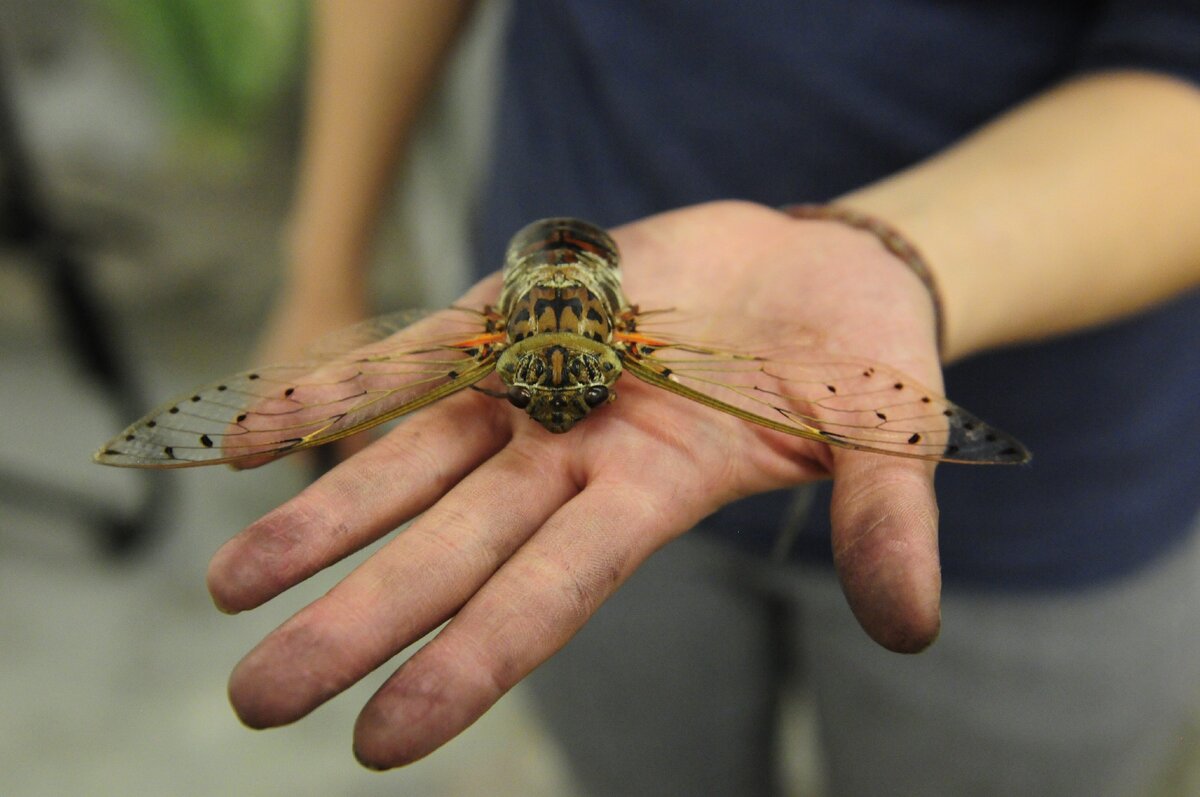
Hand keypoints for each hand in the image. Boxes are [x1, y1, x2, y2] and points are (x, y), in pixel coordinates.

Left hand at [207, 200, 943, 767]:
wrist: (815, 270)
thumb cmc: (859, 365)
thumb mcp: (887, 439)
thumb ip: (886, 522)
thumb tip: (911, 624)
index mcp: (653, 497)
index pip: (548, 596)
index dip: (469, 663)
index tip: (378, 743)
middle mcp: (574, 457)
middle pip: (451, 547)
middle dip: (357, 618)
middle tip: (256, 699)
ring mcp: (538, 386)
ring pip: (413, 460)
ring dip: (321, 519)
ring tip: (230, 588)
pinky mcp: (521, 314)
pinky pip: (416, 356)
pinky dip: (339, 391)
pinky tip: (253, 438)